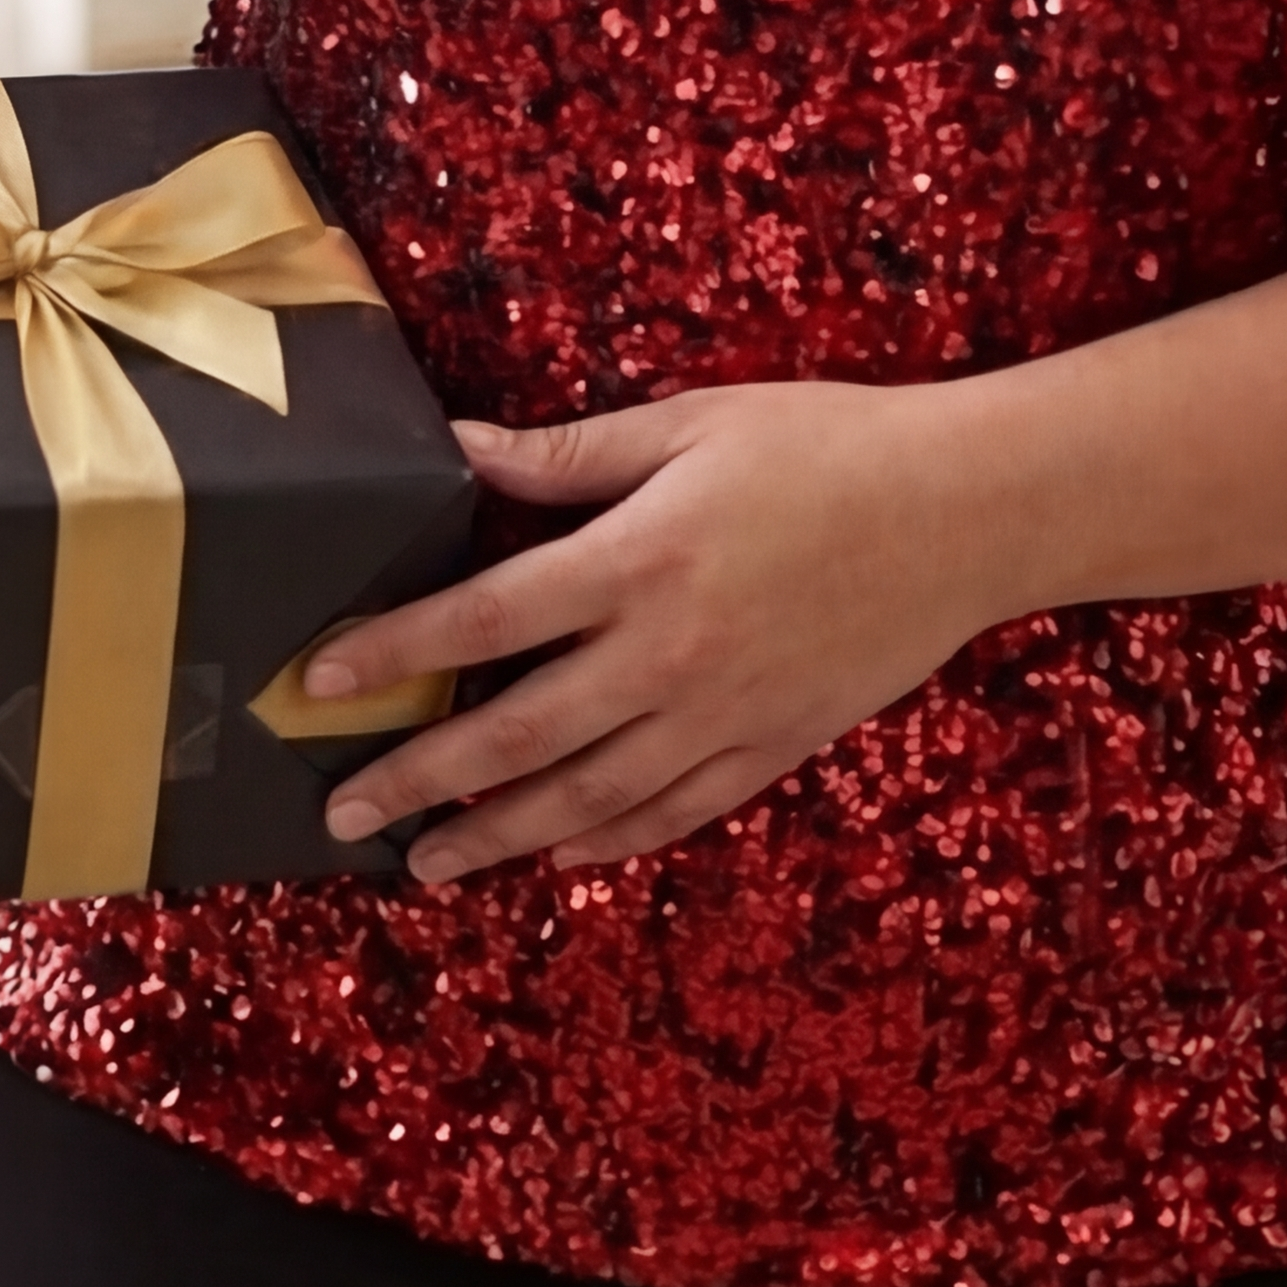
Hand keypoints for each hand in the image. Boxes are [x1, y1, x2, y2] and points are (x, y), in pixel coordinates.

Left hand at [301, 381, 1007, 889]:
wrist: (966, 512)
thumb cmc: (827, 445)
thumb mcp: (690, 424)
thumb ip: (571, 453)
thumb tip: (460, 447)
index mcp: (639, 560)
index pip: (484, 620)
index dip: (395, 653)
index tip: (320, 682)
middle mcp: (668, 655)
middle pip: (514, 735)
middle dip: (418, 777)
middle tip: (342, 809)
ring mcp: (721, 714)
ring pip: (584, 797)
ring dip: (493, 835)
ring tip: (424, 863)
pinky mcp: (772, 746)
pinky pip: (673, 812)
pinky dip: (606, 840)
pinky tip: (556, 852)